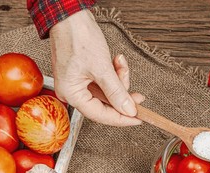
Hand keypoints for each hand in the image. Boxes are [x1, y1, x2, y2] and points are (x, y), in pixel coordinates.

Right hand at [49, 10, 142, 125]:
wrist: (70, 16)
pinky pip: (103, 81)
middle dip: (122, 95)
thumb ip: (116, 92)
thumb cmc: (77, 38)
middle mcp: (73, 91)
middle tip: (138, 96)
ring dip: (118, 80)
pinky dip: (113, 73)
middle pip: (105, 104)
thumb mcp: (102, 69)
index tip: (138, 118)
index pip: (100, 115)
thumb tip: (128, 110)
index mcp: (72, 94)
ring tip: (121, 65)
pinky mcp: (84, 74)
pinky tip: (116, 61)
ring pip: (106, 91)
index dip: (121, 118)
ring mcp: (78, 83)